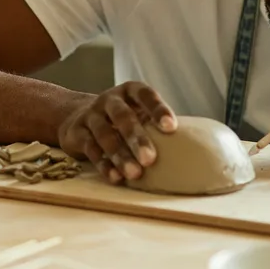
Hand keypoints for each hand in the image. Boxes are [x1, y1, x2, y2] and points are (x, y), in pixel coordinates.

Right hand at [57, 81, 176, 183]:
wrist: (76, 116)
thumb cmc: (122, 118)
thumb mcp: (137, 112)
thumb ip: (156, 124)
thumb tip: (194, 146)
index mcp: (130, 91)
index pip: (146, 95)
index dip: (158, 109)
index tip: (171, 128)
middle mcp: (109, 100)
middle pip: (123, 116)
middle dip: (137, 138)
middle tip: (151, 158)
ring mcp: (91, 115)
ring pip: (105, 134)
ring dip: (120, 155)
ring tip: (135, 173)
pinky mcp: (76, 132)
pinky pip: (90, 149)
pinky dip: (104, 164)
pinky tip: (116, 177)